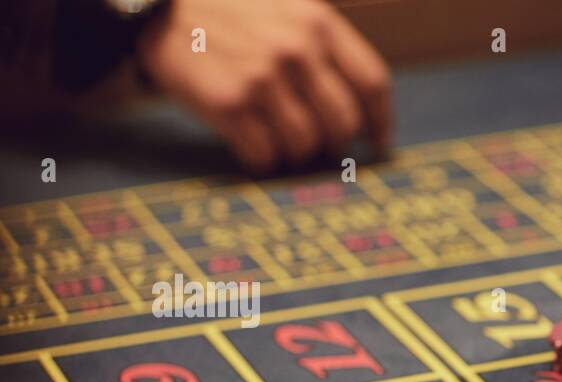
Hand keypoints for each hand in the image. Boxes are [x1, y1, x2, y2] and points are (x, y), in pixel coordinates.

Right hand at [137, 0, 391, 172]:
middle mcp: (296, 51)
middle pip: (343, 124)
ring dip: (292, 151)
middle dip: (331, 141)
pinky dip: (260, 158)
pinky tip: (247, 142)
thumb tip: (362, 107)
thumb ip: (323, 43)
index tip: (377, 142)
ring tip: (271, 135)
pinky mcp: (229, 103)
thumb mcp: (285, 6)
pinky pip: (265, 156)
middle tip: (313, 141)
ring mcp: (263, 79)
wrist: (155, 3)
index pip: (372, 83)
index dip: (379, 120)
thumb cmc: (227, 10)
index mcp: (318, 23)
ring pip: (305, 146)